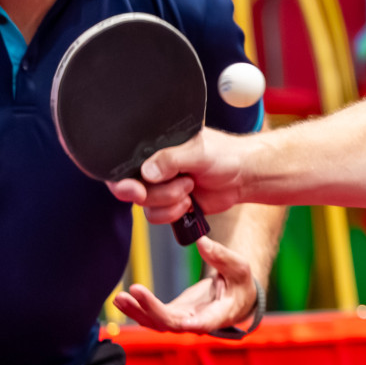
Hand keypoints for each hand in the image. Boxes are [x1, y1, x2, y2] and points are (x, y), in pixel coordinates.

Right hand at [107, 128, 246, 223]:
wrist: (243, 177)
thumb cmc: (225, 155)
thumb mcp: (199, 151)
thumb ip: (172, 159)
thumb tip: (146, 173)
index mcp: (155, 148)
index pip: (125, 161)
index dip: (122, 178)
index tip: (135, 188)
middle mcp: (153, 167)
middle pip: (131, 187)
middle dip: (155, 192)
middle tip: (179, 188)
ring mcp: (159, 187)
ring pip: (144, 205)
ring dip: (169, 201)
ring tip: (191, 187)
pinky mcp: (168, 204)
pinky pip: (156, 216)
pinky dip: (172, 213)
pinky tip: (190, 203)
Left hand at [113, 236, 258, 333]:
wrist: (235, 298)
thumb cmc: (240, 283)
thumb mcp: (239, 267)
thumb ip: (221, 256)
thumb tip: (202, 241)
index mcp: (219, 314)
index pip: (204, 323)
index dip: (191, 324)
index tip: (178, 321)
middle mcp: (197, 323)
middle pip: (171, 323)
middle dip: (150, 309)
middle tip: (134, 291)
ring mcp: (182, 321)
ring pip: (156, 323)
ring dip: (136, 311)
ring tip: (119, 298)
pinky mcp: (172, 315)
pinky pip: (151, 316)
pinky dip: (137, 309)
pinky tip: (122, 299)